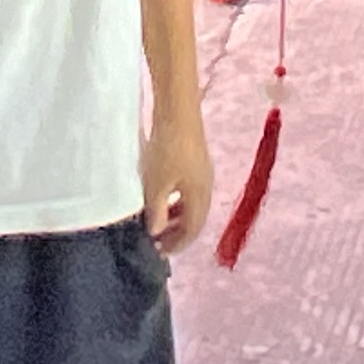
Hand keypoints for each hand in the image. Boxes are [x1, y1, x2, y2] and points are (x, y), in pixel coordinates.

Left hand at [141, 107, 217, 255]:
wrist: (178, 111)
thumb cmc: (167, 150)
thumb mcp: (157, 185)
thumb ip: (157, 211)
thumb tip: (156, 231)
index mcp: (200, 197)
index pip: (193, 229)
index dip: (178, 243)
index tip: (160, 251)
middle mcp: (206, 187)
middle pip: (195, 218)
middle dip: (178, 232)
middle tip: (158, 241)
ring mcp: (203, 172)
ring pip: (192, 204)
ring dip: (177, 216)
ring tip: (159, 221)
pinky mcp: (197, 160)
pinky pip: (190, 191)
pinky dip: (178, 201)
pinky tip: (164, 196)